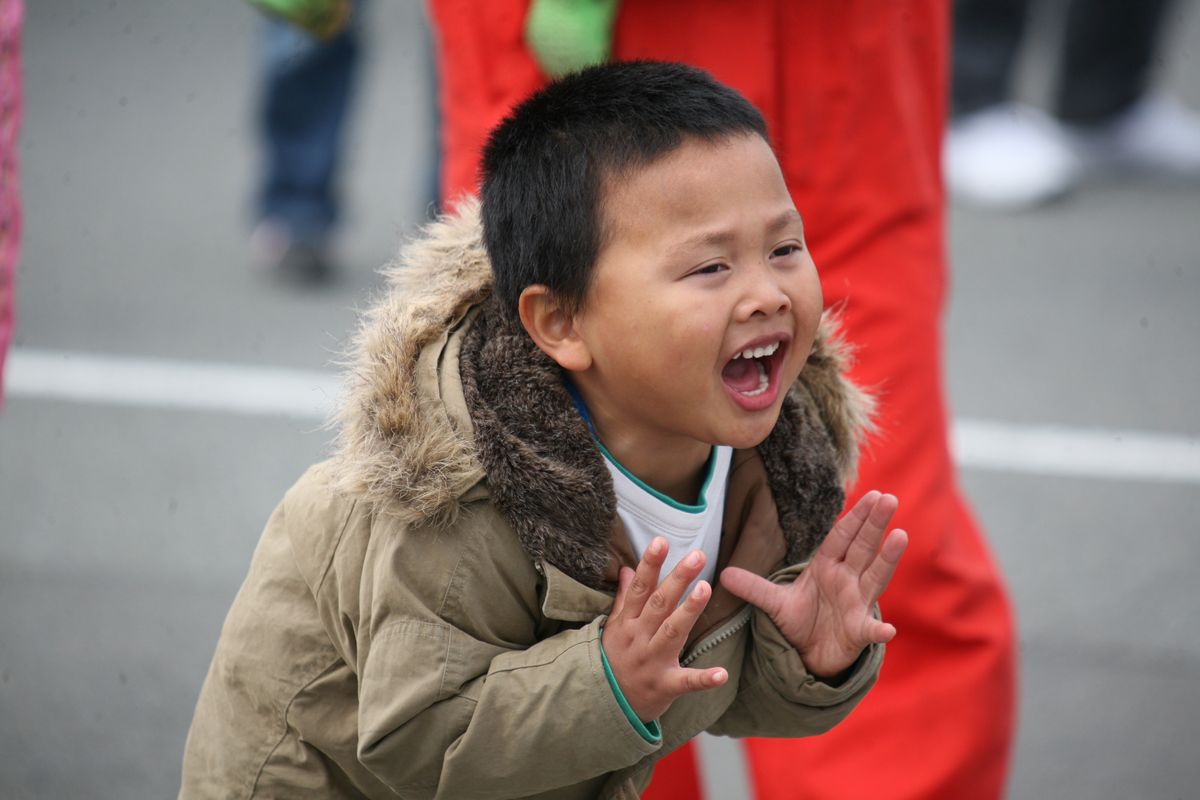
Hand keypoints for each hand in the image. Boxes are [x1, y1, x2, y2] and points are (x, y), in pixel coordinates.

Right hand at [602, 538, 729, 721]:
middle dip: (678, 579)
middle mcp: (638, 639)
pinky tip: (722, 673)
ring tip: (706, 588)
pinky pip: (686, 682)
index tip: (661, 541)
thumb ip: (624, 599)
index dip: (650, 564)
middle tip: (697, 556)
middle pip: (659, 604)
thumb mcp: (613, 628)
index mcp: (627, 623)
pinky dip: (704, 679)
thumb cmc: (613, 661)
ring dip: (689, 611)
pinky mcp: (664, 687)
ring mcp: (651, 662)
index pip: (640, 588)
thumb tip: (628, 569)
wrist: (604, 707)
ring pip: (672, 633)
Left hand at [720, 491, 907, 678]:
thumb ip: (753, 587)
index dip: (855, 517)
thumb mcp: (775, 603)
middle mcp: (846, 581)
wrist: (810, 656)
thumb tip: (722, 574)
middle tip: (889, 498)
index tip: (871, 494)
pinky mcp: (858, 632)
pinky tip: (887, 630)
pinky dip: (879, 630)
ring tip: (901, 536)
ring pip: (874, 577)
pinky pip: (869, 630)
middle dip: (875, 524)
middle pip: (862, 548)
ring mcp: (856, 604)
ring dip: (887, 558)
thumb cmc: (801, 622)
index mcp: (827, 568)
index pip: (842, 537)